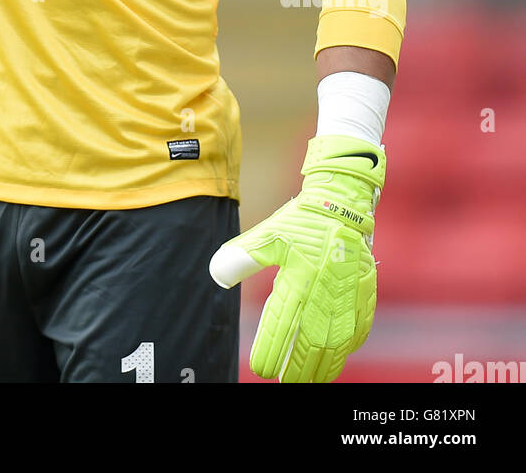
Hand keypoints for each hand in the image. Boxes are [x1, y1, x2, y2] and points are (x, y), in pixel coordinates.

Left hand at [209, 134, 385, 382]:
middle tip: (284, 382)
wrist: (343, 201)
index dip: (270, 352)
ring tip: (310, 380)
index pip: (282, 326)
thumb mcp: (267, 235)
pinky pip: (359, 329)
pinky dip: (348, 347)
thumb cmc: (301, 220)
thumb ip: (242, 256)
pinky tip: (338, 355)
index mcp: (298, 278)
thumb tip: (217, 274)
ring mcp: (349, 295)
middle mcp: (325, 291)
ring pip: (337, 344)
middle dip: (297, 369)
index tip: (261, 368)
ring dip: (323, 366)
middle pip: (311, 344)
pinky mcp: (366, 293)